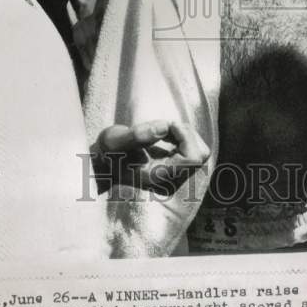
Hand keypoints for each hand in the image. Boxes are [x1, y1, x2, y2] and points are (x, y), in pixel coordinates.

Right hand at [92, 120, 209, 196]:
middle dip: (187, 133)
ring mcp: (176, 179)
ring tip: (164, 131)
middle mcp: (171, 182)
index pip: (193, 159)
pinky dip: (184, 138)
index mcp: (158, 178)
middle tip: (165, 126)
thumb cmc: (109, 153)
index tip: (168, 125)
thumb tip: (164, 127)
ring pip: (201, 152)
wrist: (106, 166)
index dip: (186, 136)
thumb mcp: (115, 141)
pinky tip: (166, 136)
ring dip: (185, 134)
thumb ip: (137, 135)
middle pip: (201, 154)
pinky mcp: (178, 172)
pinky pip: (194, 152)